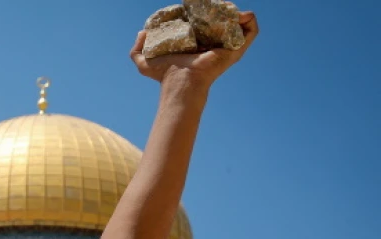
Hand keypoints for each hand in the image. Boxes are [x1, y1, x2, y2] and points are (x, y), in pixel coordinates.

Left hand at [131, 9, 258, 88]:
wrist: (180, 81)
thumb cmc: (164, 76)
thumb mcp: (143, 62)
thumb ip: (137, 49)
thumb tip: (143, 32)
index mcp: (198, 45)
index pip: (206, 24)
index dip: (205, 12)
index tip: (196, 5)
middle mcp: (214, 45)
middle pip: (223, 21)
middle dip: (220, 9)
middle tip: (211, 4)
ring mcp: (228, 47)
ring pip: (239, 22)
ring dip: (235, 11)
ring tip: (224, 7)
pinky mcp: (237, 49)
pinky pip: (251, 30)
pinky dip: (249, 19)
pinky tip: (238, 14)